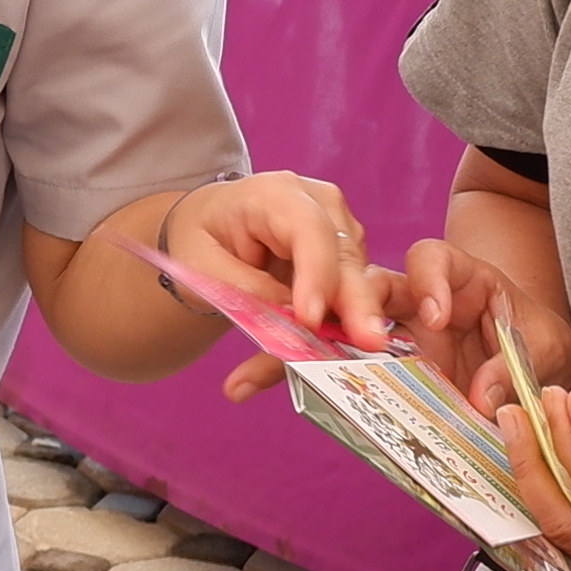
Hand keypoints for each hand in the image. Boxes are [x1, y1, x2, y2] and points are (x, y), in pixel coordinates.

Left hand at [163, 171, 395, 380]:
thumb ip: (246, 289)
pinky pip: (343, 308)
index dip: (316, 273)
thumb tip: (293, 319)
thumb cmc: (202, 240)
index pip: (309, 229)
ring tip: (276, 376)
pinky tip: (288, 367)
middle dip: (357, 305)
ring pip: (351, 289)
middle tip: (368, 344)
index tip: (311, 318)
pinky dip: (318, 342)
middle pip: (346, 258)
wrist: (211, 230)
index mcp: (275, 194)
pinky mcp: (347, 265)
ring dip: (326, 337)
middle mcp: (320, 206)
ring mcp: (339, 234)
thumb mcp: (202, 265)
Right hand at [363, 234, 562, 411]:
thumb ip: (510, 370)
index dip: (427, 279)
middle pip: (376, 286)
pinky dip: (359, 385)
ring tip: (343, 372)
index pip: (432, 258)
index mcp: (463, 280)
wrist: (540, 375)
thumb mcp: (540, 352)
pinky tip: (354, 401)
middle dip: (359, 304)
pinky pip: (369, 374)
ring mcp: (405, 339)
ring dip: (347, 346)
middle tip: (369, 343)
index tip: (437, 318)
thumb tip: (479, 399)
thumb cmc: (538, 346)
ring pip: (358, 326)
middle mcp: (422, 303)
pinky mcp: (399, 375)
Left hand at [494, 378, 570, 570]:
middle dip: (531, 467)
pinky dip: (548, 508)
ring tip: (519, 437)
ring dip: (532, 487)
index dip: (570, 445)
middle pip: (567, 525)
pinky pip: (568, 547)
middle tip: (515, 417)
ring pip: (558, 540)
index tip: (555, 400)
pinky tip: (534, 470)